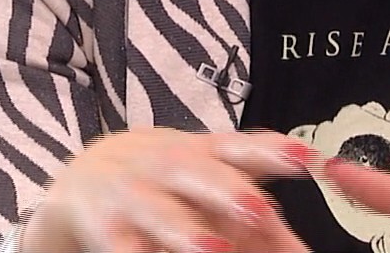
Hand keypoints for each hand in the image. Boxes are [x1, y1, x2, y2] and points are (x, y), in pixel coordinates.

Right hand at [20, 128, 318, 252]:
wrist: (82, 179)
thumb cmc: (165, 180)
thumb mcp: (207, 175)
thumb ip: (256, 200)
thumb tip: (302, 242)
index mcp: (202, 151)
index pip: (240, 147)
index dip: (273, 151)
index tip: (307, 159)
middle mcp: (168, 167)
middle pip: (199, 174)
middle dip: (229, 191)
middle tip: (259, 209)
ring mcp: (134, 196)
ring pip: (161, 212)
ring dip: (187, 232)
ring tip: (216, 251)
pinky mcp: (106, 228)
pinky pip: (124, 247)